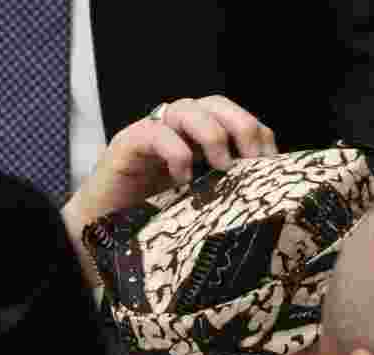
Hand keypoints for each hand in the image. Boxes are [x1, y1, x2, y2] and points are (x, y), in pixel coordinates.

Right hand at [64, 96, 276, 283]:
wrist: (101, 232)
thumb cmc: (154, 220)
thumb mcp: (203, 205)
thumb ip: (229, 193)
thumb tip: (269, 200)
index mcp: (202, 139)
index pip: (239, 120)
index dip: (259, 136)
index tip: (272, 167)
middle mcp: (180, 129)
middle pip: (218, 105)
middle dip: (242, 126)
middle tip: (252, 161)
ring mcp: (153, 132)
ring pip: (188, 109)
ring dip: (212, 134)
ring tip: (222, 167)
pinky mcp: (128, 144)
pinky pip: (156, 133)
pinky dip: (176, 152)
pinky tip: (184, 180)